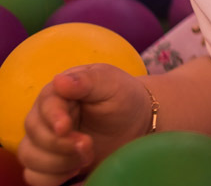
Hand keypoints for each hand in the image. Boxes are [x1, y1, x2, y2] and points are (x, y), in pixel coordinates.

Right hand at [17, 64, 151, 185]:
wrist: (135, 122)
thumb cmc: (123, 98)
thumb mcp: (112, 83)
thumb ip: (88, 81)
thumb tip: (59, 80)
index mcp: (58, 93)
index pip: (45, 106)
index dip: (53, 118)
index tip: (65, 128)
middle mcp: (44, 118)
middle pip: (34, 135)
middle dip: (61, 145)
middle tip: (88, 144)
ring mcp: (44, 142)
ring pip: (30, 158)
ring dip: (58, 163)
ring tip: (87, 156)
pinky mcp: (50, 163)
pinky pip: (35, 177)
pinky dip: (53, 179)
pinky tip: (76, 171)